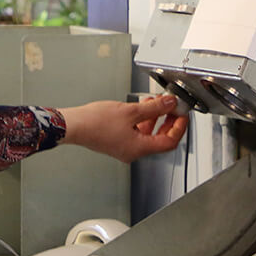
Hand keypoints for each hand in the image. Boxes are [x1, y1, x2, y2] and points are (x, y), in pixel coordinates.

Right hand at [60, 95, 188, 162]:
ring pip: (148, 135)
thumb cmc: (95, 122)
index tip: (182, 114)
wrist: (73, 126)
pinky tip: (141, 107)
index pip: (169, 141)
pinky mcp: (117, 141)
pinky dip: (143, 120)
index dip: (179, 127)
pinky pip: (136, 133)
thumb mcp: (130, 111)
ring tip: (157, 102)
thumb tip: (170, 104)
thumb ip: (154, 108)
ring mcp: (124, 148)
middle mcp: (133, 152)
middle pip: (160, 139)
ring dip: (155, 119)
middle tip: (173, 108)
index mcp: (139, 149)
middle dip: (169, 122)